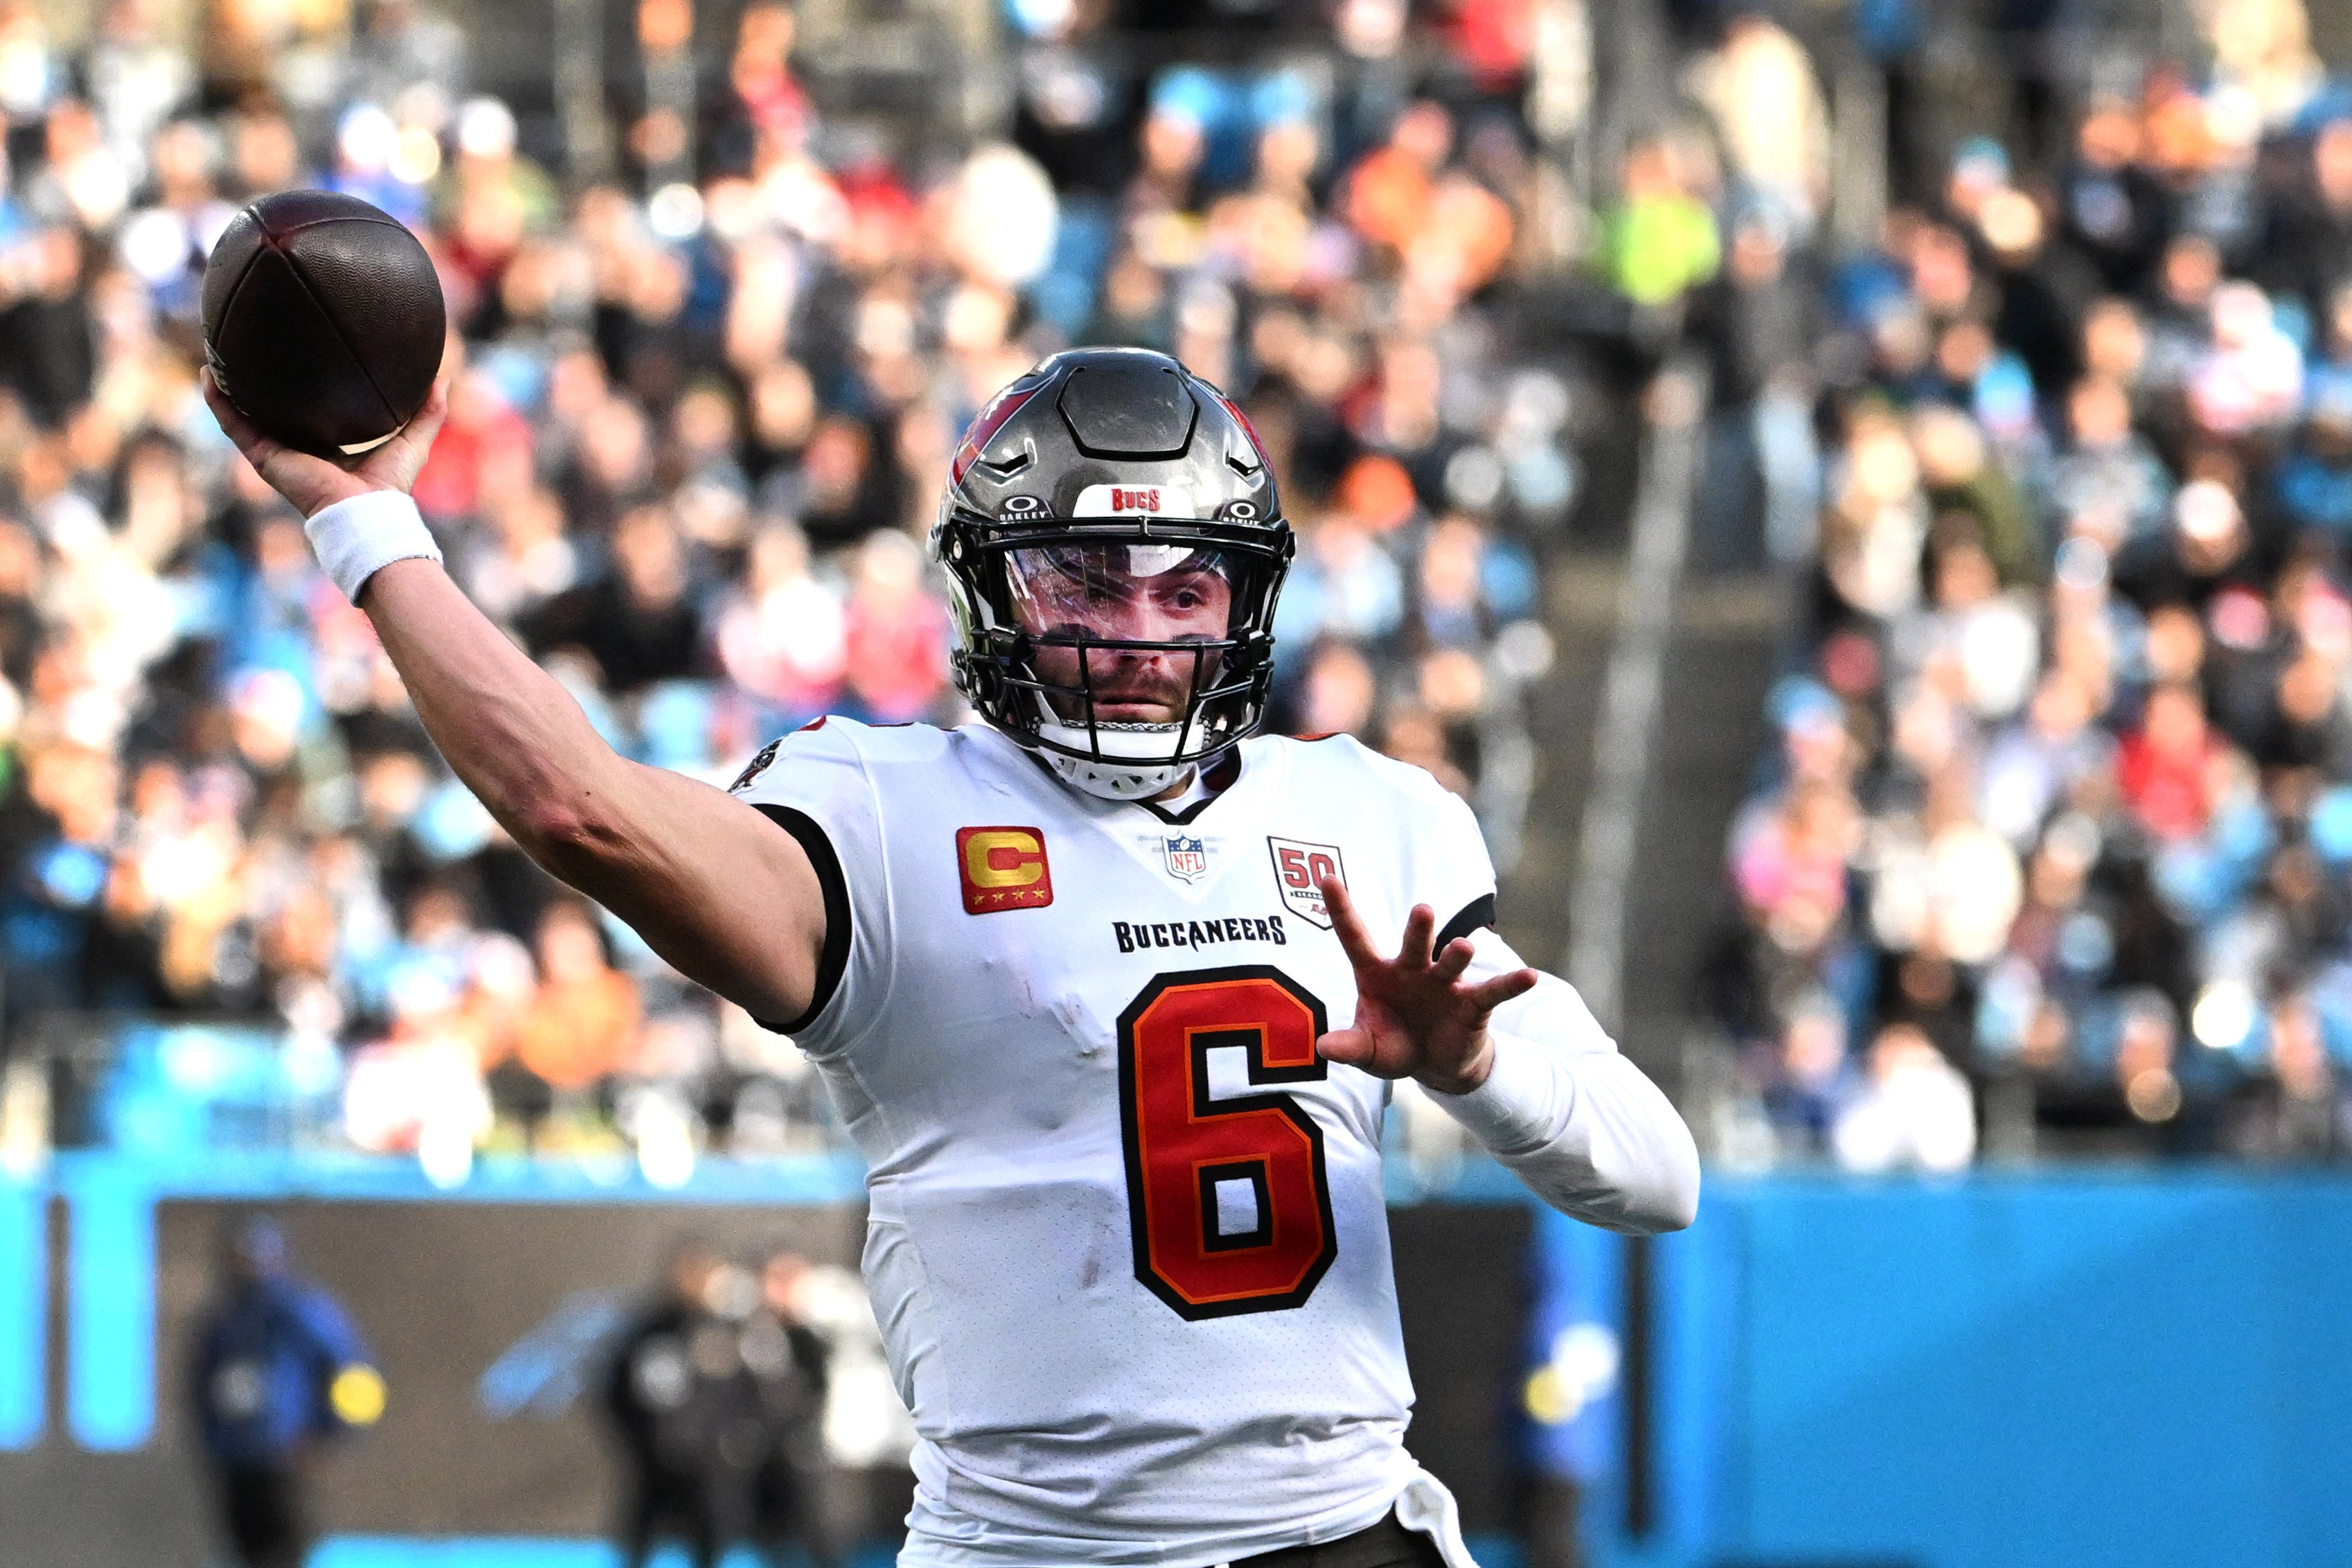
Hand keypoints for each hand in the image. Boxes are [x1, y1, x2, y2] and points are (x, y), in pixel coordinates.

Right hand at [202, 369, 449, 519]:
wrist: (365, 513)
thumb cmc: (389, 487)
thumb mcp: (413, 440)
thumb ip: (428, 412)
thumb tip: (443, 379)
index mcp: (326, 447)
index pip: (308, 415)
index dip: (300, 391)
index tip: (295, 360)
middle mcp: (297, 450)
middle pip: (271, 412)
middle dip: (258, 384)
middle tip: (248, 348)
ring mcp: (276, 453)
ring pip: (244, 415)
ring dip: (228, 386)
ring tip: (216, 352)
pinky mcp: (263, 457)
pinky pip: (234, 424)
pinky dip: (219, 401)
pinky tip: (209, 374)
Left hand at [1314, 873, 1537, 1094]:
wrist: (1434, 1063)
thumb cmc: (1395, 1044)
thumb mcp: (1368, 1050)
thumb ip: (1349, 1046)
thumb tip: (1323, 1047)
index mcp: (1378, 973)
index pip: (1355, 937)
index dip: (1341, 909)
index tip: (1326, 878)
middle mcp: (1412, 969)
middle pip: (1414, 943)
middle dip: (1420, 928)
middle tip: (1423, 910)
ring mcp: (1444, 983)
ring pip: (1451, 963)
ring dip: (1458, 956)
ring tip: (1463, 947)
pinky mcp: (1473, 1004)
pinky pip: (1494, 991)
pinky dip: (1512, 984)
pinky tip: (1530, 976)